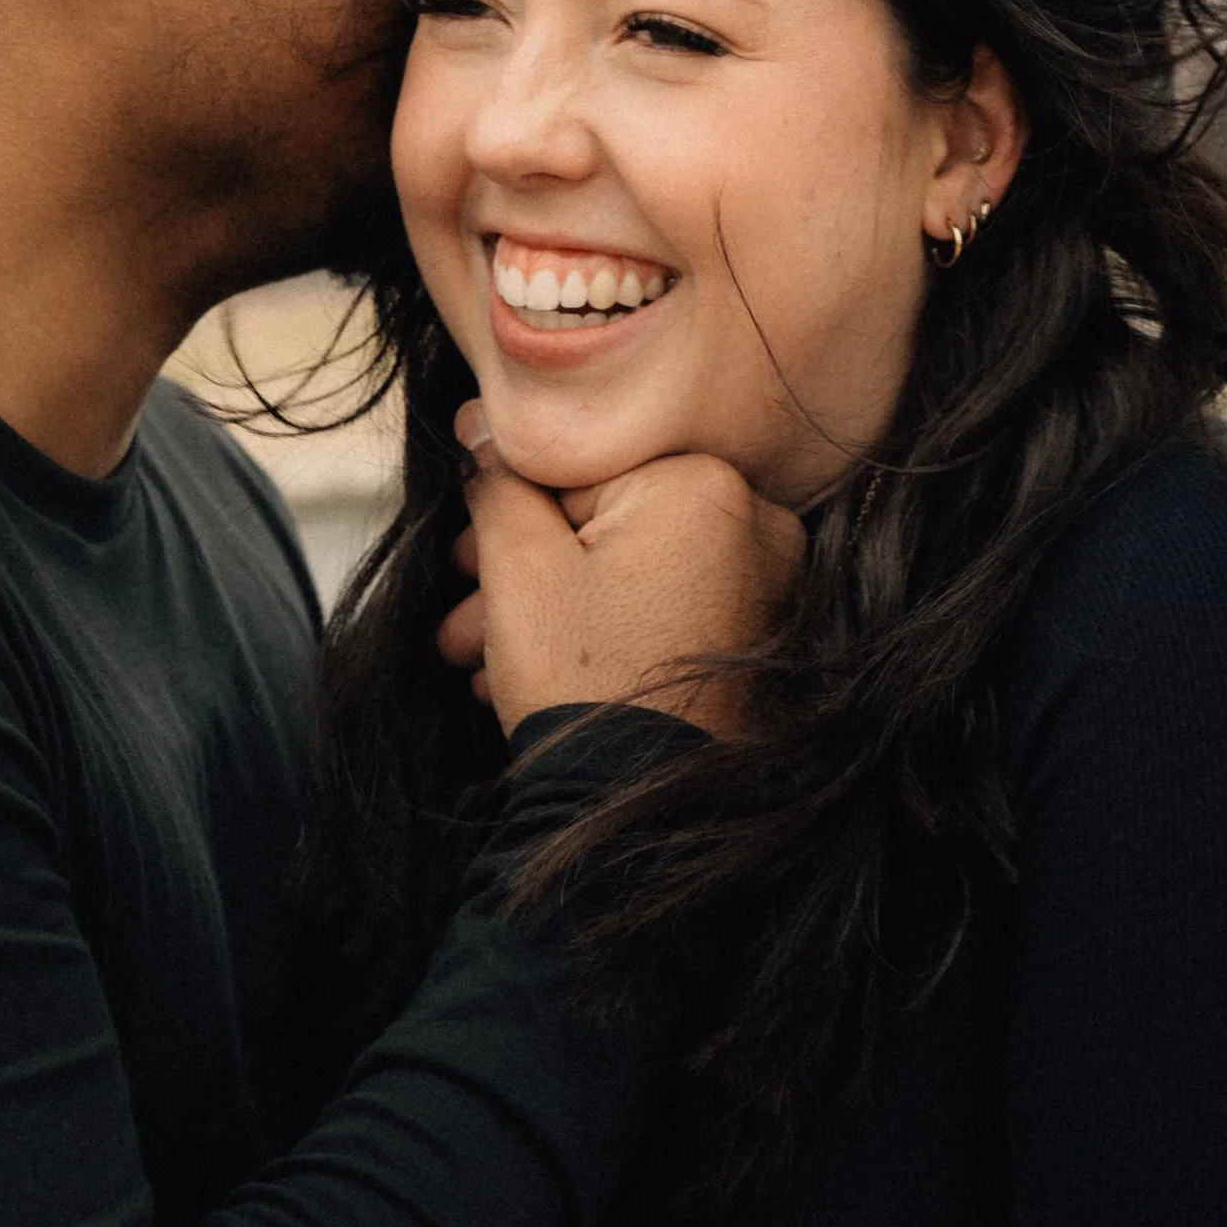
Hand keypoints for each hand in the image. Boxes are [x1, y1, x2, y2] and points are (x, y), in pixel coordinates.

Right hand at [454, 405, 803, 737]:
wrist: (631, 807)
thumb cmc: (583, 680)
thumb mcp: (518, 564)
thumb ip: (496, 479)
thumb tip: (478, 419)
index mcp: (701, 481)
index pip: (576, 468)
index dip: (507, 513)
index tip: (465, 556)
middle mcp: (752, 521)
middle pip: (602, 518)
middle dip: (520, 564)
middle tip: (466, 603)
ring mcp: (761, 583)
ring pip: (624, 566)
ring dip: (544, 603)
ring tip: (480, 652)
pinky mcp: (749, 632)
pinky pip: (658, 603)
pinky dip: (597, 626)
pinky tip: (532, 667)